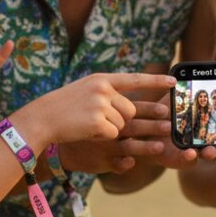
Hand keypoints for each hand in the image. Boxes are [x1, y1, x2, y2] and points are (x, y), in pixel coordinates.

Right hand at [12, 72, 176, 148]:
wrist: (42, 118)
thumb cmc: (63, 107)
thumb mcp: (85, 90)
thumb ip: (107, 93)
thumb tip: (130, 105)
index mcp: (102, 79)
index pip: (135, 79)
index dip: (156, 81)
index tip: (174, 82)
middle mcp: (103, 89)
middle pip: (130, 110)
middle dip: (121, 119)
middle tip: (100, 120)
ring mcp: (101, 105)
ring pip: (123, 124)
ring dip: (110, 129)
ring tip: (88, 124)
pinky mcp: (98, 123)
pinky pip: (113, 135)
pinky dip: (102, 137)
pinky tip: (86, 131)